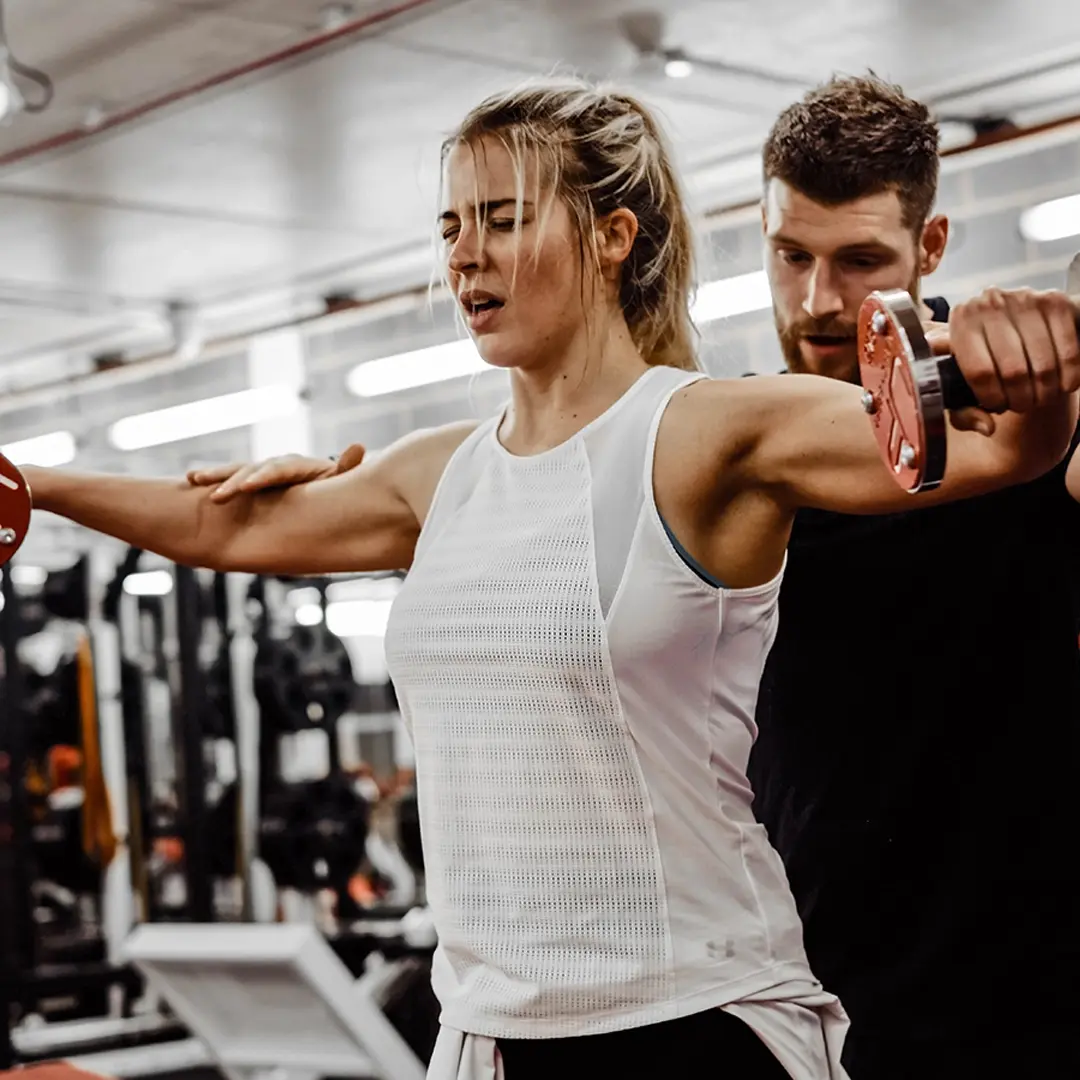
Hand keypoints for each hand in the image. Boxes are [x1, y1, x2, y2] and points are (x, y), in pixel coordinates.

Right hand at [187, 442, 367, 503]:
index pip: (277, 469)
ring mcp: (261, 473)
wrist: (322, 497)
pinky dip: (212, 477)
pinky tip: (191, 477)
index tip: (247, 486)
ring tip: (196, 478)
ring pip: (237, 471)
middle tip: (217, 496)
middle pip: (253, 469)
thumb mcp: (337, 483)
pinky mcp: (249, 482)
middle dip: (234, 481)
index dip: (262, 476)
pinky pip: (229, 479)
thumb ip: (343, 470)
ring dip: (217, 475)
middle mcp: (277, 465)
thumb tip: (359, 447)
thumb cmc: (331, 494)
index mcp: (297, 466)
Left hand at [932, 287, 1079, 435]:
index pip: (979, 372)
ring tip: (1041, 396)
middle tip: (1023, 405)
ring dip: (1046, 392)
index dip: (993, 399)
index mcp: (960, 322)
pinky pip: (1069, 352)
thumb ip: (963, 411)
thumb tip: (986, 427)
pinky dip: (1070, 377)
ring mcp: (1025, 299)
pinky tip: (1063, 384)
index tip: (998, 407)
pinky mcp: (1056, 301)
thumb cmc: (986, 357)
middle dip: (1021, 400)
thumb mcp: (963, 382)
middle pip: (1013, 371)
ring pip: (1043, 365)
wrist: (1015, 323)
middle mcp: (989, 304)